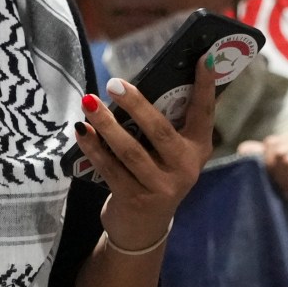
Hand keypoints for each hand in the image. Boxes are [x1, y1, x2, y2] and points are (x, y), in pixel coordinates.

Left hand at [77, 69, 217, 251]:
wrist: (144, 228)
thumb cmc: (156, 175)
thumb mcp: (170, 153)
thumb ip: (165, 124)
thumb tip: (138, 84)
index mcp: (197, 149)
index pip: (205, 113)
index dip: (206, 86)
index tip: (205, 58)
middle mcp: (184, 168)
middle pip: (160, 131)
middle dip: (137, 104)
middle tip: (114, 83)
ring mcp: (160, 186)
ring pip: (130, 151)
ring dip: (107, 125)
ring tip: (89, 103)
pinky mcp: (134, 199)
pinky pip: (110, 167)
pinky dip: (93, 147)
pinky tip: (81, 130)